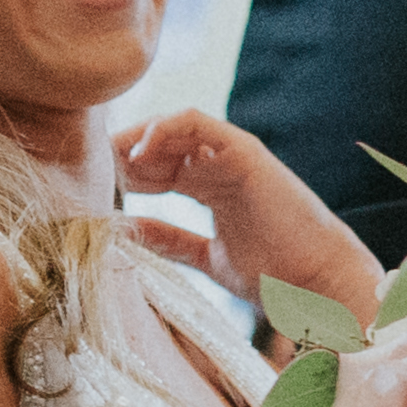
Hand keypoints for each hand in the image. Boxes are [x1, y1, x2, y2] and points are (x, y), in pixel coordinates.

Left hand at [114, 111, 379, 329]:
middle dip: (122, 156)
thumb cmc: (274, 275)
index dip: (123, 175)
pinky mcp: (243, 151)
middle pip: (159, 148)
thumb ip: (172, 241)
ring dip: (138, 139)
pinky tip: (142, 149)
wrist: (315, 283)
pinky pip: (198, 123)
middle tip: (92, 169)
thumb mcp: (207, 258)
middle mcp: (219, 167)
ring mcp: (231, 156)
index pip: (156, 169)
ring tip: (113, 159)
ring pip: (173, 130)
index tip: (92, 190)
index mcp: (210, 189)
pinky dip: (167, 128)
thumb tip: (129, 233)